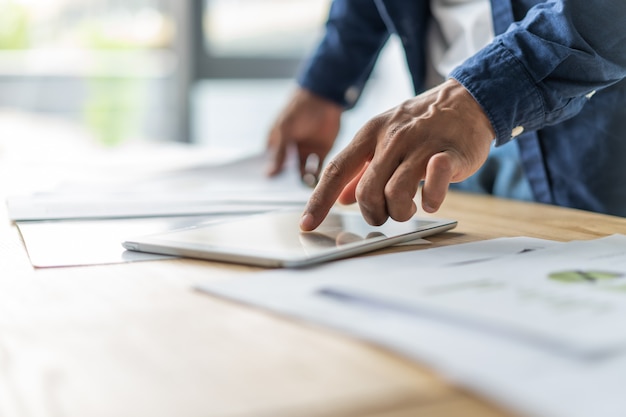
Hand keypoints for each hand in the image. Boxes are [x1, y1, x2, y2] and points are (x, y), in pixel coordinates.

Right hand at [266, 88, 342, 184]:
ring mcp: (305, 152)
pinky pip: (317, 170)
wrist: (324, 97)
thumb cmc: (298, 110)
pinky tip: (315, 183)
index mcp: (276, 143)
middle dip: (284, 184)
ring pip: (301, 173)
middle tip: (283, 195)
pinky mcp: (321, 152)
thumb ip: (279, 153)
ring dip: (301, 181)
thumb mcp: (285, 130)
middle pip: (285, 172)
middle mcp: (289, 150)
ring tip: (302, 185)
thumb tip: (268, 175)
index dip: (268, 176)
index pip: (268, 163)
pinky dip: (316, 177)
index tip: (263, 193)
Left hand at [300, 79, 494, 230]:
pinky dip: (430, 201)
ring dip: (399, 212)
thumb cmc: (422, 124)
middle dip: (373, 213)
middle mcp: (392, 137)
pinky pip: (433, 186)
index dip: (319, 200)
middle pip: (366, 191)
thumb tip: (341, 197)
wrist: (468, 100)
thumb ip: (361, 168)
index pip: (336, 170)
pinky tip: (431, 200)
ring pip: (395, 193)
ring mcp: (420, 144)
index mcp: (371, 133)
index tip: (307, 224)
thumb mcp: (385, 138)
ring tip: (408, 208)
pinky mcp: (449, 154)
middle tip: (385, 213)